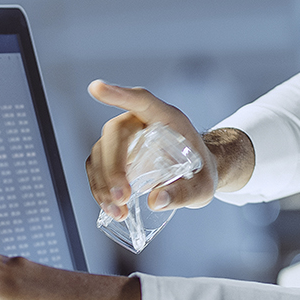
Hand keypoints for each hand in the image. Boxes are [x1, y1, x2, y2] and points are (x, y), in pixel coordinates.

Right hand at [85, 80, 231, 217]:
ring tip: (118, 211)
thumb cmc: (201, 172)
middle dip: (114, 166)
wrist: (196, 176)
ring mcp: (124, 139)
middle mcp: (140, 122)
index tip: (96, 88)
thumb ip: (184, 193)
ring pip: (100, 152)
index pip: (141, 100)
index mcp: (166, 118)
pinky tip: (111, 208)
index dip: (119, 94)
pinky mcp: (113, 157)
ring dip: (103, 183)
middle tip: (123, 197)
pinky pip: (97, 168)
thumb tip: (156, 200)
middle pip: (115, 134)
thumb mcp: (202, 186)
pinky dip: (100, 189)